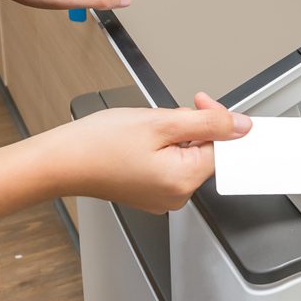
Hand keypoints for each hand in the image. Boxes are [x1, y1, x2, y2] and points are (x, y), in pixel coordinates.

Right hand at [34, 92, 249, 212]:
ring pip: (187, 155)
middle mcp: (177, 195)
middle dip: (192, 126)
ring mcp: (163, 197)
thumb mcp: (161, 122)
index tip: (202, 104)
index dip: (216, 120)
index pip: (223, 147)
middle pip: (206, 151)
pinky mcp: (150, 192)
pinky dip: (163, 147)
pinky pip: (170, 164)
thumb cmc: (98, 144)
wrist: (59, 162)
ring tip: (146, 128)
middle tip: (164, 115)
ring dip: (176, 134)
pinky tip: (142, 140)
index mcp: (184, 180)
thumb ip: (208, 123)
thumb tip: (240, 126)